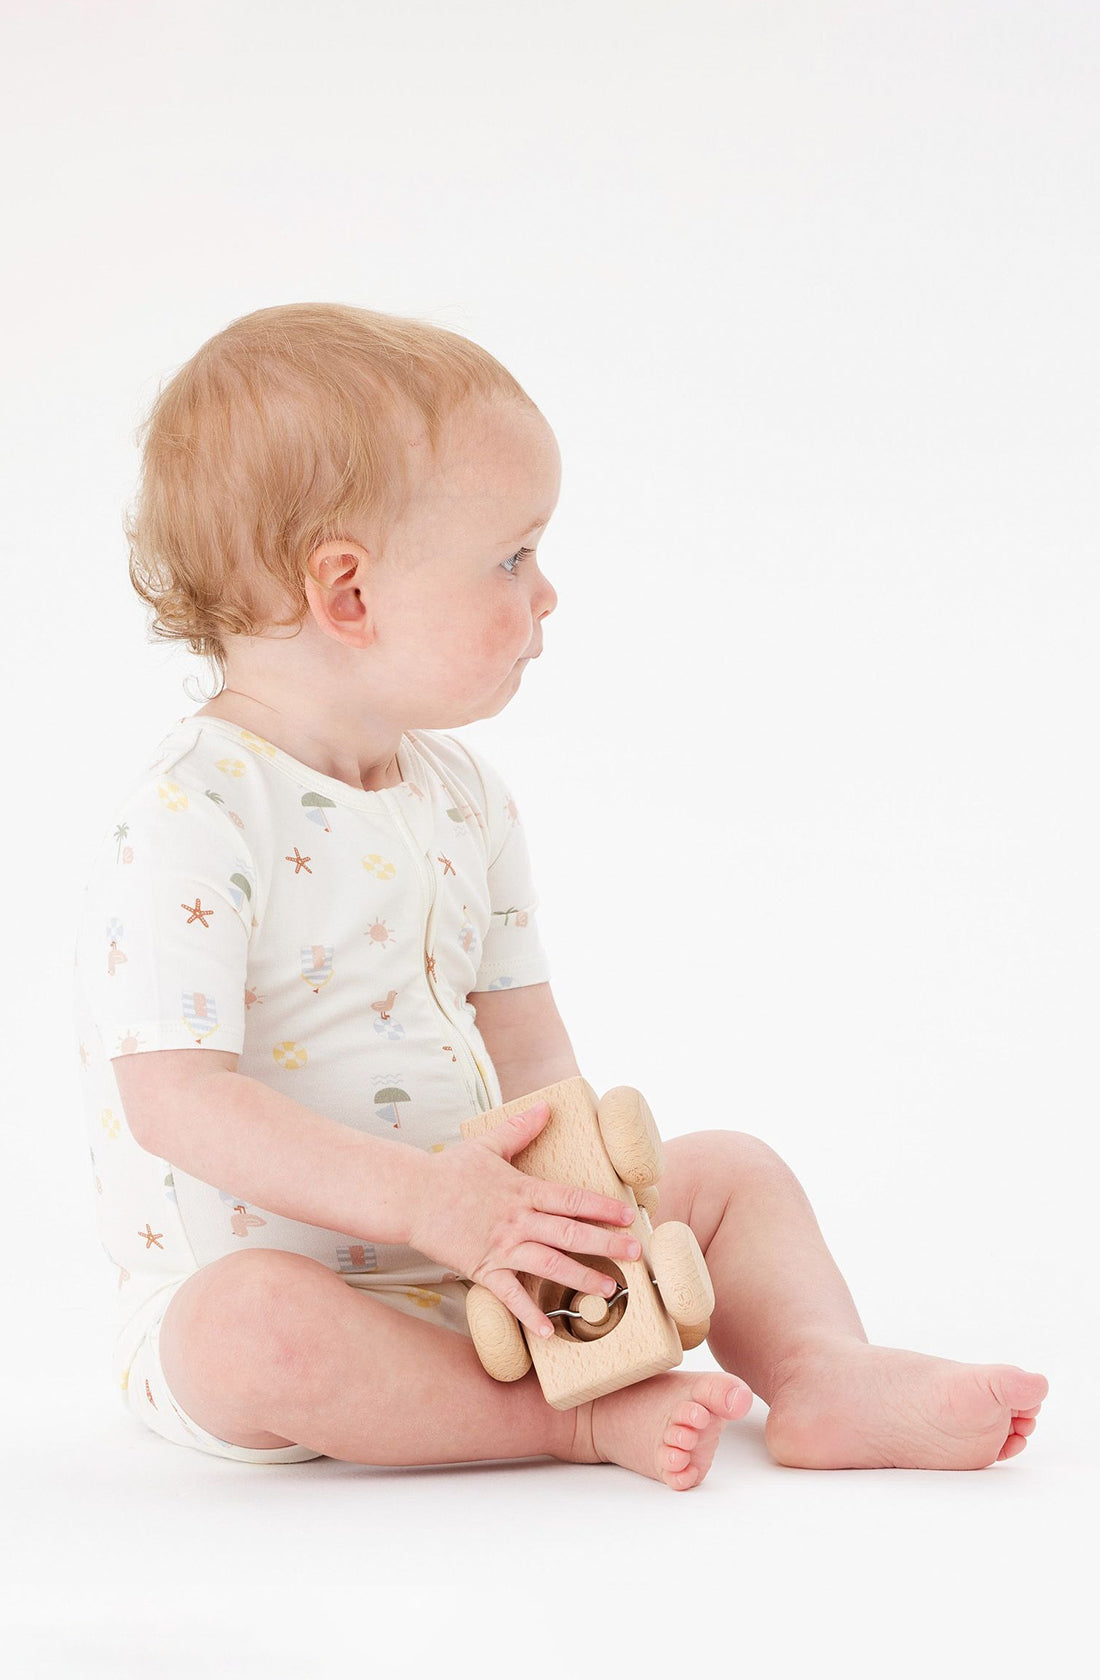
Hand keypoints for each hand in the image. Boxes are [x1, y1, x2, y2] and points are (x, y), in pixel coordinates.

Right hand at [409, 1100, 639, 1339]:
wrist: (411, 1196)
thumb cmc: (448, 1171)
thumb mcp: (487, 1145)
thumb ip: (520, 1130)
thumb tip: (546, 1107)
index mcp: (522, 1190)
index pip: (571, 1198)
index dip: (602, 1207)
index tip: (628, 1215)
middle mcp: (518, 1220)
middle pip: (570, 1232)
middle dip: (606, 1243)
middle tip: (634, 1253)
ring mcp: (502, 1246)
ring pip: (549, 1264)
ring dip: (580, 1278)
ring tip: (608, 1291)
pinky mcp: (483, 1268)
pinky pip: (509, 1296)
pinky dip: (528, 1315)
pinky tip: (548, 1331)